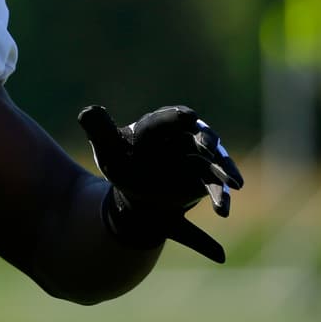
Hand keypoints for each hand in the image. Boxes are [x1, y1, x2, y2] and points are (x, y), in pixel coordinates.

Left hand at [78, 104, 243, 262]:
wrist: (135, 190)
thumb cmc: (122, 162)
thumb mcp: (108, 149)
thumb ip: (99, 130)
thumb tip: (86, 112)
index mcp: (157, 126)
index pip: (167, 119)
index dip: (176, 118)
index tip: (187, 117)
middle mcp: (182, 137)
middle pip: (199, 136)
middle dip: (208, 141)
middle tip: (211, 147)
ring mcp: (198, 158)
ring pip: (214, 162)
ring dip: (225, 171)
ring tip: (234, 184)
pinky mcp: (205, 178)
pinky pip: (215, 185)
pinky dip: (221, 195)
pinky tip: (223, 209)